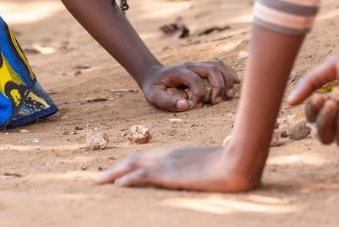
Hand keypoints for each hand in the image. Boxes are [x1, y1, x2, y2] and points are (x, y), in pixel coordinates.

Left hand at [96, 146, 256, 190]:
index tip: (118, 170)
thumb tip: (202, 172)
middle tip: (100, 177)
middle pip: (136, 159)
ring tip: (99, 181)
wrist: (239, 161)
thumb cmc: (233, 163)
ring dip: (114, 173)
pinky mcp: (172, 174)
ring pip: (134, 166)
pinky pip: (145, 176)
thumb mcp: (212, 164)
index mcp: (178, 152)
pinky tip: (117, 185)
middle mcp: (170, 155)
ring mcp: (170, 163)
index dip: (131, 162)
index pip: (148, 156)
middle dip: (116, 168)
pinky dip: (129, 179)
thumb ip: (202, 166)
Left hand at [142, 61, 240, 111]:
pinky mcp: (203, 67)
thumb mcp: (154, 96)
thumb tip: (186, 106)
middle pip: (211, 69)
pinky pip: (220, 65)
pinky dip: (229, 72)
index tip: (197, 106)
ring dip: (226, 79)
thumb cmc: (155, 88)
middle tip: (216, 102)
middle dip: (218, 86)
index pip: (194, 79)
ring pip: (218, 65)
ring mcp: (198, 65)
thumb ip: (168, 101)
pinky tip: (236, 82)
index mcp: (179, 72)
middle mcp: (190, 65)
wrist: (154, 75)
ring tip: (229, 95)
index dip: (199, 94)